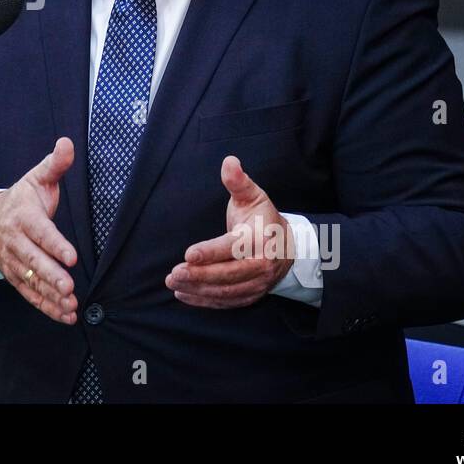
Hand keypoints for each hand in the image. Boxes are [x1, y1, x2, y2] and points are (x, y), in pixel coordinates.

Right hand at [0, 136, 79, 324]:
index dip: (55, 245)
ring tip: (70, 305)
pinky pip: (30, 294)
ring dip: (50, 296)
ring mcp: (15, 262)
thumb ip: (55, 164)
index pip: (41, 232)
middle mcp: (17, 242)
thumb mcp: (36, 179)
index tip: (71, 257)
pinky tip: (65, 315)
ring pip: (31, 281)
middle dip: (50, 275)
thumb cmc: (21, 199)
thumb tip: (67, 143)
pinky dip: (46, 306)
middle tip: (68, 287)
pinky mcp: (17, 277)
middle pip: (33, 261)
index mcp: (24, 217)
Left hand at [165, 155, 293, 308]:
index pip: (234, 248)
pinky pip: (226, 302)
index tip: (188, 254)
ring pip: (226, 291)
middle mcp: (261, 265)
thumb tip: (229, 162)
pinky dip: (204, 301)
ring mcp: (257, 284)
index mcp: (262, 240)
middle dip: (200, 276)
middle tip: (174, 273)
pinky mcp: (250, 295)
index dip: (211, 252)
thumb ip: (239, 182)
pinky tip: (184, 294)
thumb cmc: (264, 219)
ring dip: (198, 289)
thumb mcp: (254, 196)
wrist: (289, 248)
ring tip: (174, 282)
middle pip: (229, 275)